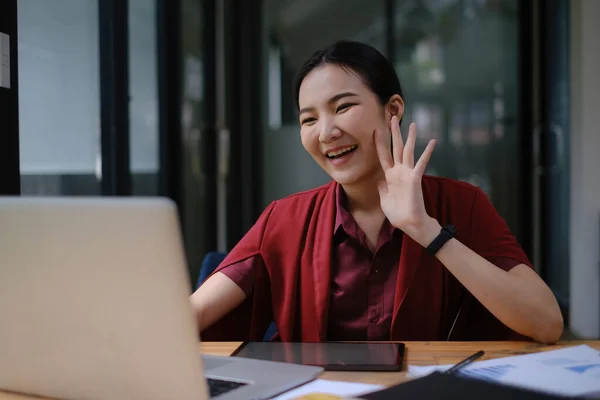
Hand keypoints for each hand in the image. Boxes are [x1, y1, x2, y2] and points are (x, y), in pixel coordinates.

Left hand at [374, 116, 440, 245]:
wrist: (410, 223)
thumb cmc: (398, 214)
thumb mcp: (385, 200)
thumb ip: (382, 189)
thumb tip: (378, 181)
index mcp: (390, 177)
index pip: (383, 156)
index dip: (379, 143)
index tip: (375, 130)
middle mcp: (399, 172)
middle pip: (395, 148)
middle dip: (394, 133)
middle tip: (392, 118)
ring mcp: (407, 174)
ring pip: (408, 151)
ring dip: (409, 138)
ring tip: (412, 124)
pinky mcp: (415, 178)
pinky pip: (421, 163)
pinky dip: (427, 152)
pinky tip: (432, 141)